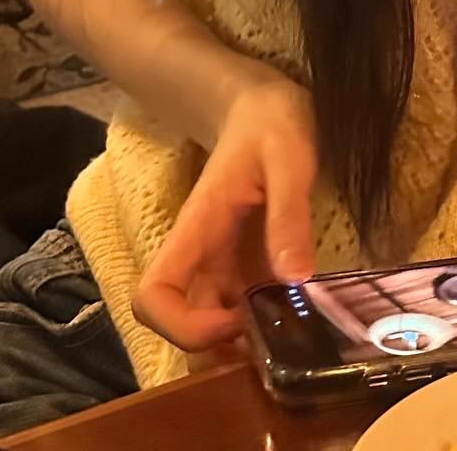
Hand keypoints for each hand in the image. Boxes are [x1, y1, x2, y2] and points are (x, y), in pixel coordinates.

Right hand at [132, 76, 317, 351]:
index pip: (153, 295)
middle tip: (274, 350)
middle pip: (178, 326)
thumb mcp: (289, 157)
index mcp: (196, 230)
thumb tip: (294, 279)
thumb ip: (289, 213)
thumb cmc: (271, 122)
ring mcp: (221, 264)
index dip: (183, 325)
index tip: (235, 322)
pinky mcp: (245, 266)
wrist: (262, 103)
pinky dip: (265, 329)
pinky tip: (303, 323)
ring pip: (210, 326)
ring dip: (242, 347)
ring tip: (295, 343)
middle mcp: (200, 256)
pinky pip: (242, 310)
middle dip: (216, 354)